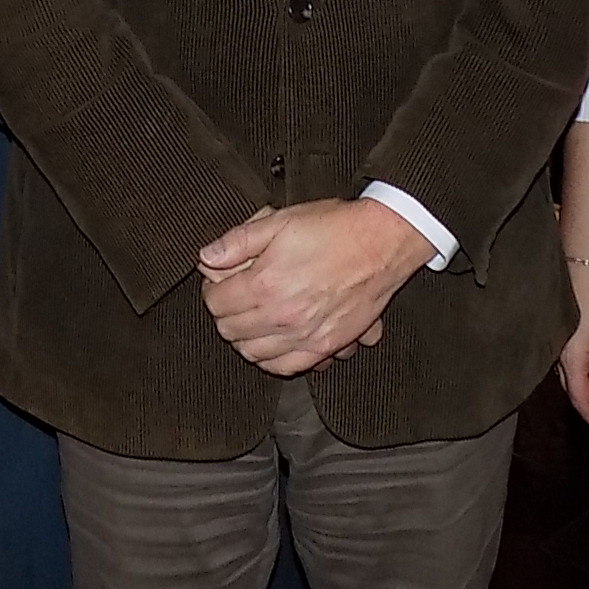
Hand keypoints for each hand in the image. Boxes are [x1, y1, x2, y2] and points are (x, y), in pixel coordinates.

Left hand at [197, 198, 431, 375]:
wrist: (382, 243)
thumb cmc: (335, 228)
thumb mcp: (280, 221)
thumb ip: (238, 241)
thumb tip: (207, 257)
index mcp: (265, 283)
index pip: (216, 303)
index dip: (212, 290)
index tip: (220, 281)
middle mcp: (282, 316)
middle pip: (230, 330)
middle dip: (225, 313)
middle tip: (233, 297)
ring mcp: (304, 335)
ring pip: (253, 353)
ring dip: (244, 337)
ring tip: (250, 318)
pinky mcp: (325, 345)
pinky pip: (286, 367)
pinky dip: (271, 359)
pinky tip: (271, 342)